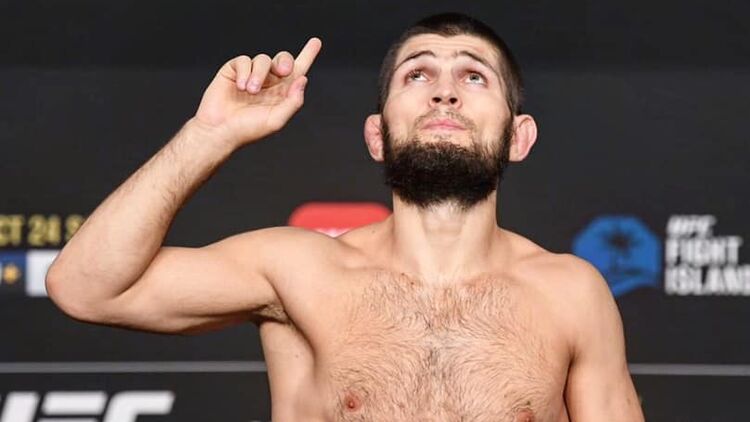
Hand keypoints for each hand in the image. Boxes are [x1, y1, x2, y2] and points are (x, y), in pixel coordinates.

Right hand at [193, 37, 321, 146]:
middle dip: (285, 61)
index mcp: (282, 93)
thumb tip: (303, 79)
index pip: (298, 71)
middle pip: (283, 59)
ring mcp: (251, 75)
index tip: (316, 41)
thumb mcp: (276, 119)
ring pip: (262, 59)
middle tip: (283, 71)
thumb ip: (293, 101)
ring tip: (250, 91)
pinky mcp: (234, 70)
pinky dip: (244, 72)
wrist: (219, 130)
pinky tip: (240, 87)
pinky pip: (244, 60)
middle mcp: (269, 82)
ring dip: (259, 75)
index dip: (307, 55)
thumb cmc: (248, 129)